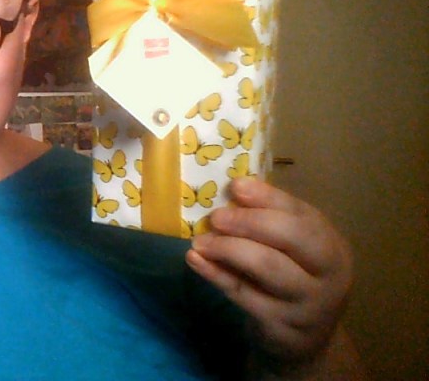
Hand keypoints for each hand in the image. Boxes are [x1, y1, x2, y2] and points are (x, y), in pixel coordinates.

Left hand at [185, 179, 354, 375]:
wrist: (306, 339)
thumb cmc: (293, 279)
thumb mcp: (293, 250)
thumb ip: (271, 221)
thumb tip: (234, 190)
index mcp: (331, 246)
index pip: (303, 215)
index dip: (268, 198)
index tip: (236, 186)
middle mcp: (329, 274)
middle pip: (292, 238)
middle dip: (249, 222)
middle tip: (215, 217)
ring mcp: (307, 303)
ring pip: (267, 266)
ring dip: (228, 248)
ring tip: (200, 241)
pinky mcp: (280, 326)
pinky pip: (243, 294)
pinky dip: (215, 274)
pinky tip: (195, 260)